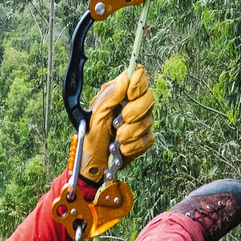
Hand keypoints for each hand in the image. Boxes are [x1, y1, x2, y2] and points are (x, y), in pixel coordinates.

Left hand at [74, 64, 155, 184]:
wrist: (92, 164)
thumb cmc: (90, 137)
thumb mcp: (95, 113)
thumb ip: (111, 94)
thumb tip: (126, 78)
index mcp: (119, 94)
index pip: (139, 76)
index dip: (138, 84)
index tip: (129, 95)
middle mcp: (132, 105)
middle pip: (149, 97)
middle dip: (136, 111)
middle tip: (121, 121)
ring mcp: (140, 122)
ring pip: (149, 120)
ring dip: (131, 132)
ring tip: (117, 138)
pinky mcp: (143, 139)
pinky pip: (148, 138)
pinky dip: (134, 146)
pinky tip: (123, 148)